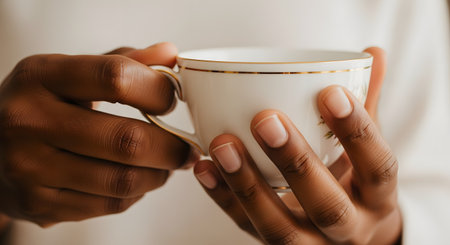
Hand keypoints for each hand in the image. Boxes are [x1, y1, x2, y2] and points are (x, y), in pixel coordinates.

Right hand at [0, 42, 197, 226]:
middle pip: (127, 140)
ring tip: (166, 165)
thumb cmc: (42, 105)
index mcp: (40, 76)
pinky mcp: (37, 203)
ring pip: (122, 180)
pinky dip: (135, 194)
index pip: (115, 77)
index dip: (158, 90)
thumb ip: (122, 62)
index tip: (173, 100)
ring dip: (159, 175)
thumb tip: (170, 53)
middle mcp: (28, 121)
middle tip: (185, 148)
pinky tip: (138, 181)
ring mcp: (29, 167)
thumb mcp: (69, 73)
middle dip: (171, 148)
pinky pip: (108, 205)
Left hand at [194, 48, 401, 243]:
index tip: (330, 92)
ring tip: (223, 143)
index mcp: (377, 198)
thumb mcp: (369, 150)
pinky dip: (223, 198)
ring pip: (280, 228)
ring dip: (248, 185)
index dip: (358, 132)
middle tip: (265, 119)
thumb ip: (367, 104)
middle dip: (296, 162)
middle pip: (327, 206)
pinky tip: (204, 167)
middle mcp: (348, 229)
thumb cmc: (356, 183)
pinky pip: (246, 228)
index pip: (378, 167)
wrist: (353, 238)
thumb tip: (373, 54)